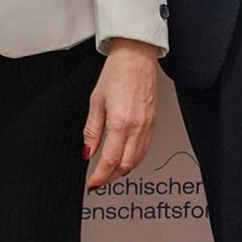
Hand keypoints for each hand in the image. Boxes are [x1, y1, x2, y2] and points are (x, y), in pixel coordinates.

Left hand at [83, 37, 158, 187]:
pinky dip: (134, 159)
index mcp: (121, 123)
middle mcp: (137, 128)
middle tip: (99, 180)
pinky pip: (145, 149)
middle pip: (125, 165)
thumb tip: (87, 151)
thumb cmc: (116, 74)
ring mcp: (148, 127)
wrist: (136, 58)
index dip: (100, 176)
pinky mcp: (153, 123)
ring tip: (110, 173)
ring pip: (137, 160)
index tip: (92, 182)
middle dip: (111, 177)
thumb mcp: (95, 102)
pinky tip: (125, 159)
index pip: (110, 160)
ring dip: (123, 170)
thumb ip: (91, 130)